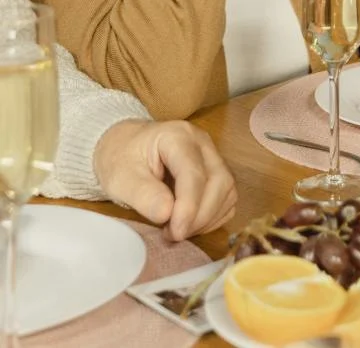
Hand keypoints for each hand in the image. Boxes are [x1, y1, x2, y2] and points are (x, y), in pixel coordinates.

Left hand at [92, 119, 236, 240]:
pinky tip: (189, 224)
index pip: (194, 172)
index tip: (175, 233)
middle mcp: (202, 143)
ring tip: (177, 229)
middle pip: (219, 181)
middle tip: (173, 234)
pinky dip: (212, 218)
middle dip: (200, 215)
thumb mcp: (120, 178)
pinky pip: (226, 200)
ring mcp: (212, 157)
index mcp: (177, 136)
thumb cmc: (121, 159)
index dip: (188, 206)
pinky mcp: (215, 173)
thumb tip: (167, 214)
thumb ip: (143, 195)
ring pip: (227, 191)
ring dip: (207, 218)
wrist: (123, 147)